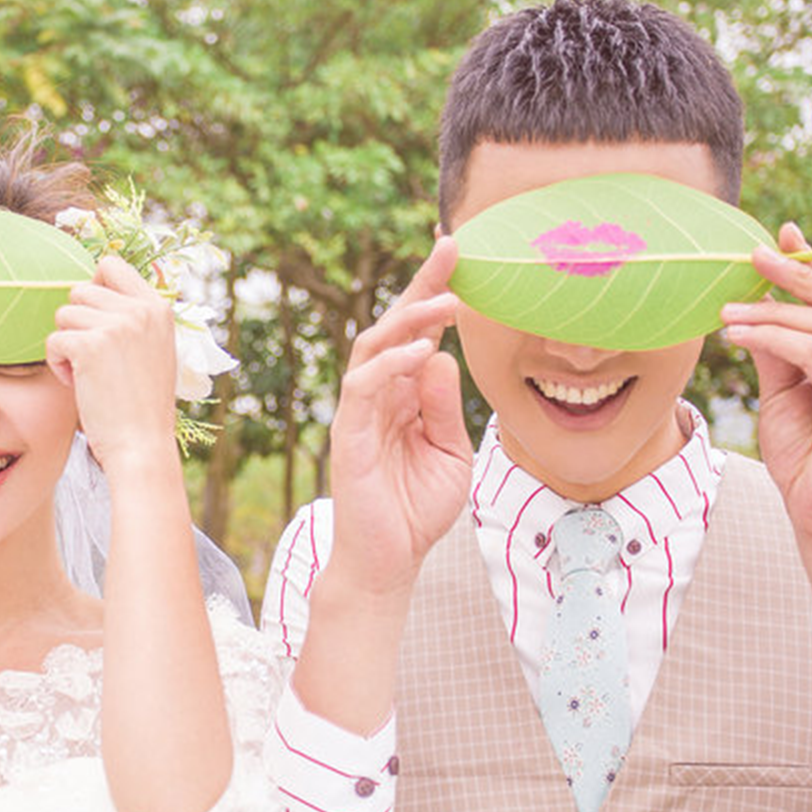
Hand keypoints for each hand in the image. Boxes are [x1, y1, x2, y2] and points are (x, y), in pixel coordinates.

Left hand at [46, 256, 177, 474]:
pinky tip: (77, 384)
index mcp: (158, 308)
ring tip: (86, 374)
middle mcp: (140, 310)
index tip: (93, 321)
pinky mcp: (91, 345)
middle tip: (91, 359)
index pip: (111, 266)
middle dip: (77, 324)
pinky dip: (57, 364)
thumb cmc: (142, 406)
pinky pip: (54, 339)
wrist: (142, 445)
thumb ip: (134, 320)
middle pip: (81, 291)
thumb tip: (95, 289)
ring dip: (66, 344)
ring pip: (64, 314)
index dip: (94, 288)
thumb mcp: (154, 351)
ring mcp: (117, 325)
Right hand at [326, 236, 473, 595]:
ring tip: (446, 302)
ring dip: (409, 320)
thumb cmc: (416, 510)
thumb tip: (442, 356)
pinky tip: (422, 352)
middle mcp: (378, 396)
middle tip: (452, 249)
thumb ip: (445, 407)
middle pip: (392, 326)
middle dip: (421, 285)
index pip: (417, 334)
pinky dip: (391, 365)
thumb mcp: (449, 453)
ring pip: (373, 347)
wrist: (389, 562)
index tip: (462, 257)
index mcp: (403, 396)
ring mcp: (360, 413)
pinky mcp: (349, 435)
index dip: (435, 294)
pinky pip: (363, 387)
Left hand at [720, 224, 811, 638]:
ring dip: (772, 312)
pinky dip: (773, 338)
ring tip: (727, 311)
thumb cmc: (810, 465)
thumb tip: (757, 303)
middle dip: (797, 276)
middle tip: (752, 255)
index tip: (782, 239)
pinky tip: (739, 335)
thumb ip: (781, 352)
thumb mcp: (790, 397)